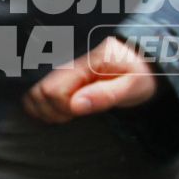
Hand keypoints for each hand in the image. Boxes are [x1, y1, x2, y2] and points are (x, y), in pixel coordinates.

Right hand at [23, 37, 159, 123]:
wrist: (144, 63)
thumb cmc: (140, 75)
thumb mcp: (132, 87)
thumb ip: (105, 95)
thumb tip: (75, 105)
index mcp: (85, 63)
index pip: (53, 91)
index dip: (62, 109)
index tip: (78, 113)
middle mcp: (68, 62)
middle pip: (37, 92)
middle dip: (50, 111)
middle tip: (71, 116)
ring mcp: (61, 68)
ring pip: (33, 93)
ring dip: (45, 109)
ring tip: (67, 112)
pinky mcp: (60, 74)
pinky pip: (38, 91)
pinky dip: (43, 105)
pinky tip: (61, 109)